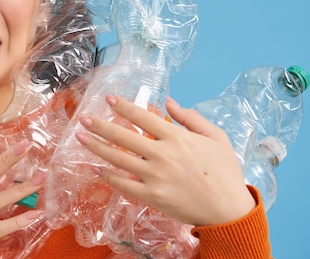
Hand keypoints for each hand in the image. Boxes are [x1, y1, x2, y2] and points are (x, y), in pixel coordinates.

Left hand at [75, 95, 255, 225]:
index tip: (108, 99)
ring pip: (118, 158)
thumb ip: (191, 118)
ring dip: (97, 147)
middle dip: (100, 125)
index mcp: (177, 138)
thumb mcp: (216, 137)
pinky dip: (108, 176)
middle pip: (123, 136)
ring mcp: (155, 176)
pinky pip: (124, 184)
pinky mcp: (152, 196)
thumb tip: (168, 102)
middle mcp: (162, 155)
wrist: (229, 210)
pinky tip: (95, 168)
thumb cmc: (225, 171)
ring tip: (80, 138)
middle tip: (83, 118)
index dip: (123, 106)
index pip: (143, 117)